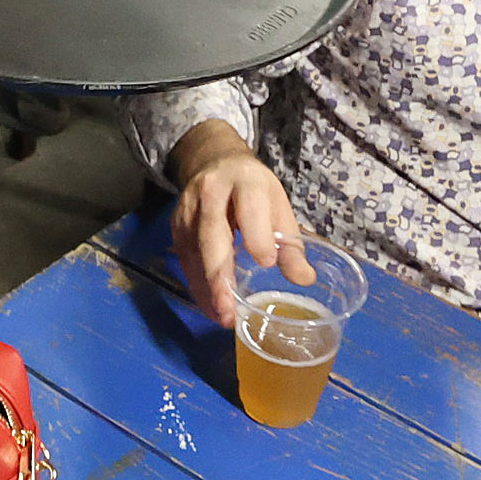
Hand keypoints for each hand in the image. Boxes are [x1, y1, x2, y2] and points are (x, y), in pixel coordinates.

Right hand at [170, 124, 300, 328]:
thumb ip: (291, 243)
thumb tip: (304, 280)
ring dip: (207, 288)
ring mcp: (188, 209)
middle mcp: (212, 192)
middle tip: (230, 310)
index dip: (257, 236)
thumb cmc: (254, 189)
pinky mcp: (176, 225)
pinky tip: (212, 307)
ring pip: (195, 253)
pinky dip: (199, 286)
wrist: (216, 162)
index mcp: (246, 181)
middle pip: (212, 235)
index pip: (249, 209)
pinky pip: (186, 260)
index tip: (267, 263)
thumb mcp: (279, 206)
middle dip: (219, 275)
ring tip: (223, 317)